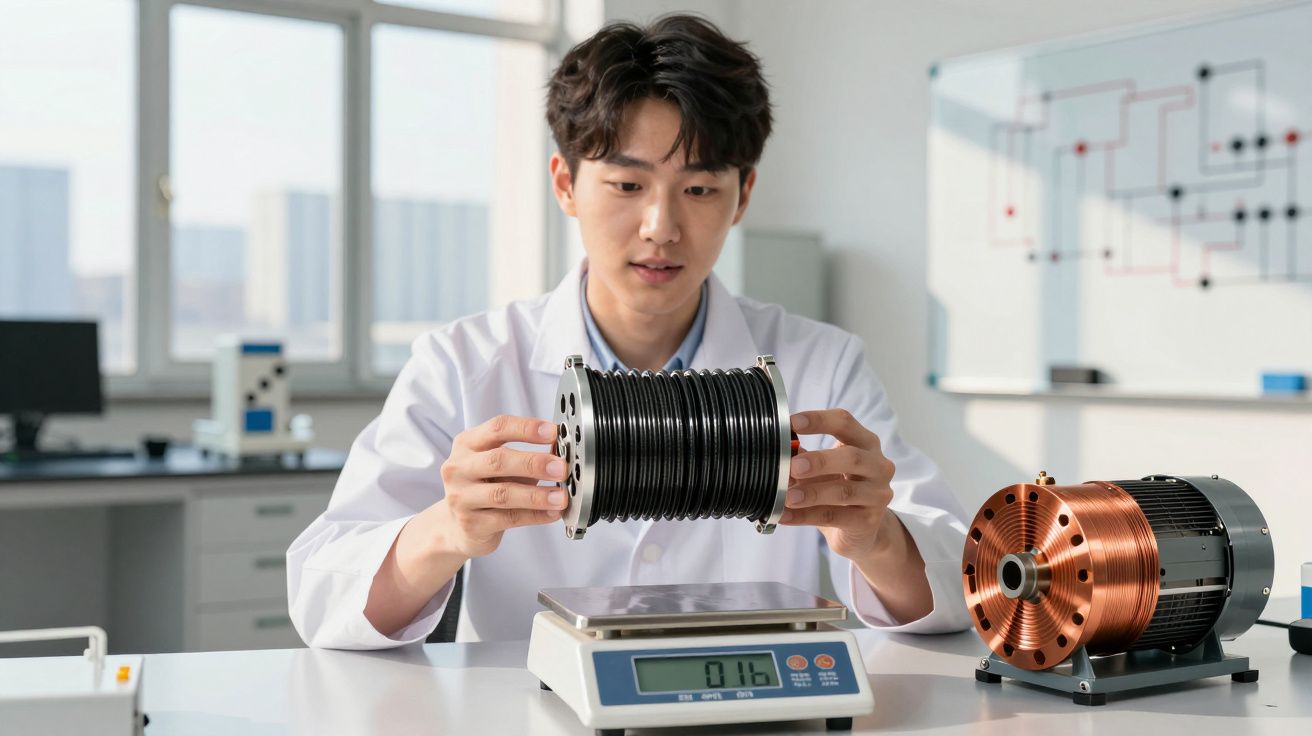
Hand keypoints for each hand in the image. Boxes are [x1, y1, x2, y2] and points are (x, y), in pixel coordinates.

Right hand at [432, 414, 571, 558]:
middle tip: (561, 468)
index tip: (552, 432)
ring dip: (537, 495)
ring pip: (503, 493)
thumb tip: (560, 457)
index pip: (497, 428)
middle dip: (534, 463)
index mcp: (467, 443)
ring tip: (560, 497)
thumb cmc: (485, 487)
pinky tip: (552, 513)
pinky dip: (535, 516)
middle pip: (498, 460)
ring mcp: (461, 497)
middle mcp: (459, 468)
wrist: (456, 525)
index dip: (527, 428)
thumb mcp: (499, 465)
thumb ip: (524, 458)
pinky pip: (508, 518)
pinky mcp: (471, 524)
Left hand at [781, 409, 896, 561]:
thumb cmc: (838, 488)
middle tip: (794, 466)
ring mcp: (877, 494)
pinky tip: (785, 515)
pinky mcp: (868, 521)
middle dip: (820, 461)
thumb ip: (802, 457)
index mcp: (865, 442)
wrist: (862, 529)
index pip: (845, 422)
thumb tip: (775, 450)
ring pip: (844, 491)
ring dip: (812, 493)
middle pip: (852, 457)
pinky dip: (806, 516)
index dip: (819, 420)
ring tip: (787, 496)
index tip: (793, 423)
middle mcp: (878, 465)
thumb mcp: (823, 469)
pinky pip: (834, 517)